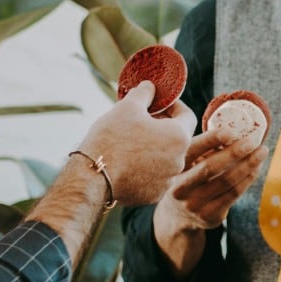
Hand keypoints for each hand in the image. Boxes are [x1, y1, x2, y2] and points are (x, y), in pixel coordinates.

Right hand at [77, 81, 195, 206]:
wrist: (93, 176)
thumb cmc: (112, 138)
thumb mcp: (127, 107)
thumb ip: (144, 93)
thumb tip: (150, 86)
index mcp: (179, 137)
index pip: (187, 116)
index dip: (174, 106)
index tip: (158, 103)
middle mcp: (179, 161)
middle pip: (176, 138)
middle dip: (161, 127)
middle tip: (140, 120)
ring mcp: (167, 181)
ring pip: (165, 158)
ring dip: (153, 148)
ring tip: (130, 141)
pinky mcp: (153, 195)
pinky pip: (154, 176)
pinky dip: (145, 167)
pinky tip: (126, 161)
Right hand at [154, 128, 267, 232]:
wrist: (177, 215)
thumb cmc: (188, 179)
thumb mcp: (187, 164)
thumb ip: (202, 150)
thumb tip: (233, 132)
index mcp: (174, 168)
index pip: (192, 150)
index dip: (211, 139)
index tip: (231, 131)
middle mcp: (179, 188)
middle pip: (211, 167)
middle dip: (234, 153)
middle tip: (252, 142)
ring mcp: (194, 204)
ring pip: (227, 181)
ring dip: (248, 165)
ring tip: (261, 152)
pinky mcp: (209, 216)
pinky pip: (233, 194)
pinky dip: (247, 179)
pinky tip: (256, 169)